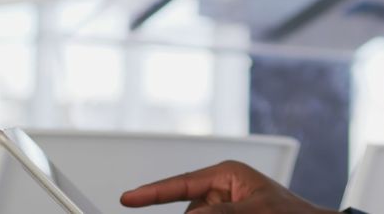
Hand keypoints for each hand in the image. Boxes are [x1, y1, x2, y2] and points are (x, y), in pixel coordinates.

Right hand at [120, 160, 337, 212]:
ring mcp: (223, 207)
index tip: (128, 198)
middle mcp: (222, 189)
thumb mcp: (255, 210)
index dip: (152, 192)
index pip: (182, 183)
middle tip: (178, 210)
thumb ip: (221, 213)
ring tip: (226, 213)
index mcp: (227, 174)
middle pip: (187, 211)